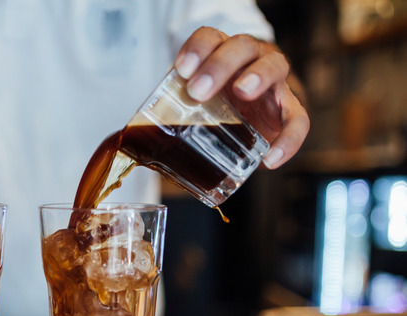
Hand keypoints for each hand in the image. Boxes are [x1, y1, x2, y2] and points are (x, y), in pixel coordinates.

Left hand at [173, 27, 309, 168]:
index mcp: (221, 53)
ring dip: (257, 75)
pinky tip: (271, 158)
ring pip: (274, 65)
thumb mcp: (192, 102)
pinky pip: (298, 120)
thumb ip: (172, 111)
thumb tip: (138, 143)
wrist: (249, 113)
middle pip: (242, 47)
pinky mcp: (288, 109)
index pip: (210, 38)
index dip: (197, 49)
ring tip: (242, 90)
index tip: (181, 69)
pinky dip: (289, 138)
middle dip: (220, 65)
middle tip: (199, 90)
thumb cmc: (214, 103)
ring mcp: (273, 82)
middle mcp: (250, 60)